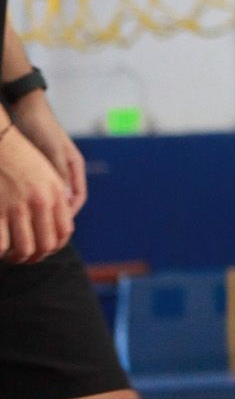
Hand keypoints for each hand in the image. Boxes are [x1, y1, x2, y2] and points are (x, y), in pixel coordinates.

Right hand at [0, 120, 76, 264]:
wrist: (0, 140)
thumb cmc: (21, 154)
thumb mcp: (48, 172)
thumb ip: (57, 197)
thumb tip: (65, 225)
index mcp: (55, 193)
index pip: (64, 232)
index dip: (55, 246)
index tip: (44, 249)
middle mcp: (40, 202)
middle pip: (45, 245)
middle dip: (36, 257)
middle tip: (25, 257)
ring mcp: (17, 207)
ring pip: (24, 249)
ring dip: (17, 258)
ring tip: (10, 256)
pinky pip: (1, 244)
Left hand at [12, 92, 87, 216]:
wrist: (27, 109)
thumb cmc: (42, 128)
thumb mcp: (52, 151)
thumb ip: (60, 175)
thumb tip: (68, 202)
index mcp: (74, 166)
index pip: (78, 197)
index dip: (69, 213)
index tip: (55, 225)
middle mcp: (65, 170)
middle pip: (65, 200)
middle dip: (55, 215)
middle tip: (41, 227)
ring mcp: (51, 169)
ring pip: (51, 196)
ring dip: (43, 208)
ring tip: (30, 220)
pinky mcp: (37, 168)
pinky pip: (39, 189)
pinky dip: (33, 199)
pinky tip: (21, 205)